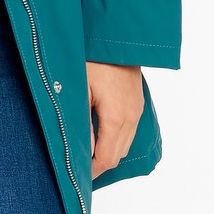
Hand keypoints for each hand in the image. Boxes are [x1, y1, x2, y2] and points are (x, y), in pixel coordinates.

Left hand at [86, 61, 144, 180]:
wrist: (116, 36)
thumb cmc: (94, 59)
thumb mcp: (80, 90)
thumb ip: (82, 123)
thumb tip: (82, 150)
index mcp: (116, 118)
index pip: (106, 158)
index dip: (92, 171)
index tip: (77, 177)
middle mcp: (131, 118)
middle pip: (117, 155)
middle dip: (99, 165)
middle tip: (79, 168)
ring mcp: (136, 110)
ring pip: (125, 144)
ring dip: (109, 152)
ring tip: (87, 154)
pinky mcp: (136, 102)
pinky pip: (129, 130)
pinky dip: (117, 140)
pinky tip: (101, 136)